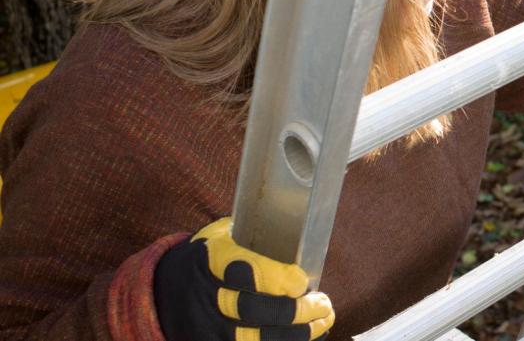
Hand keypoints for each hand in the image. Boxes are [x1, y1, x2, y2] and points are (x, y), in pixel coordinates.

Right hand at [154, 218, 334, 340]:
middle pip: (250, 311)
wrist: (164, 292)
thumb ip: (251, 237)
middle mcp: (205, 296)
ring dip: (296, 334)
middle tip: (323, 303)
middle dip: (293, 311)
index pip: (240, 271)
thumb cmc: (208, 260)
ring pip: (253, 339)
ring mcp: (207, 327)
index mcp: (209, 260)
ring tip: (324, 320)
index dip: (274, 279)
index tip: (301, 281)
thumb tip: (300, 229)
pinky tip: (308, 336)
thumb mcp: (220, 237)